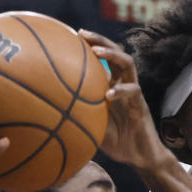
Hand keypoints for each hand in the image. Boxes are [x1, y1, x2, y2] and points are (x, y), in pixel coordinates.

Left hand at [78, 29, 170, 169]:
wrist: (141, 157)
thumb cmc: (117, 143)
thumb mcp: (93, 127)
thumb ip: (79, 118)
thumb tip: (50, 118)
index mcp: (112, 87)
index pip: (104, 61)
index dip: (91, 46)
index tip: (72, 36)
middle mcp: (124, 85)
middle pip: (116, 54)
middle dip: (101, 41)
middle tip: (83, 34)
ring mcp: (134, 93)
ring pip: (128, 65)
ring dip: (113, 55)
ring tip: (97, 52)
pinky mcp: (141, 105)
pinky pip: (133, 92)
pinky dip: (121, 91)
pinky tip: (109, 94)